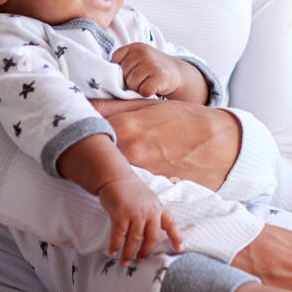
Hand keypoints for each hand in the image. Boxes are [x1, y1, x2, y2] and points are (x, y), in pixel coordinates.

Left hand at [88, 98, 240, 190]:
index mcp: (125, 127)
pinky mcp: (150, 189)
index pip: (86, 129)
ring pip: (111, 171)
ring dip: (107, 167)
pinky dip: (125, 180)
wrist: (220, 144)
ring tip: (108, 161)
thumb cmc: (184, 120)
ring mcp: (139, 173)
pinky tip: (127, 176)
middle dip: (90, 150)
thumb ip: (113, 106)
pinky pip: (129, 184)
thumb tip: (83, 102)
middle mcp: (128, 152)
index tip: (71, 127)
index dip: (78, 128)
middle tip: (86, 147)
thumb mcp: (149, 105)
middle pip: (95, 154)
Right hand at [97, 174, 184, 264]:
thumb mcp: (148, 200)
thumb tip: (151, 234)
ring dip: (129, 252)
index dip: (176, 238)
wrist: (115, 177)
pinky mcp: (121, 214)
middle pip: (152, 237)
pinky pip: (119, 235)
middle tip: (140, 260)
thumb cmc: (131, 190)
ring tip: (125, 261)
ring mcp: (135, 212)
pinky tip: (113, 252)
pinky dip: (116, 245)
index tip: (180, 250)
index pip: (171, 224)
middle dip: (146, 251)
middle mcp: (149, 211)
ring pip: (135, 239)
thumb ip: (152, 214)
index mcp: (158, 208)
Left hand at [110, 42, 184, 97]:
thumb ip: (122, 64)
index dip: (120, 72)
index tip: (131, 72)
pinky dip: (147, 93)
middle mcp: (142, 52)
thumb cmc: (150, 69)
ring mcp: (151, 63)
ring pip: (132, 84)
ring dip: (138, 88)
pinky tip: (153, 87)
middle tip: (141, 79)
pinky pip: (144, 91)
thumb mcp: (137, 59)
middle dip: (129, 81)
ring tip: (146, 82)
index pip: (114, 61)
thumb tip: (104, 80)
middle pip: (122, 75)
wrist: (175, 72)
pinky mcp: (159, 76)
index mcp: (134, 47)